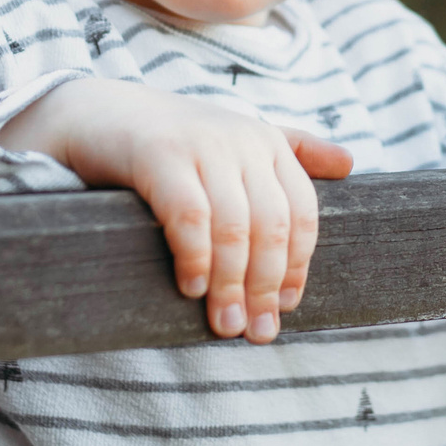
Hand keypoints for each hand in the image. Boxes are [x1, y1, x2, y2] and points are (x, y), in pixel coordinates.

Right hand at [0, 77, 353, 342]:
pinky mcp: (159, 154)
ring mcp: (202, 144)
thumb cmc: (171, 141)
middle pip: (272, 226)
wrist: (96, 112)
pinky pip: (189, 216)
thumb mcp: (235, 141)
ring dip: (233, 283)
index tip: (283, 307)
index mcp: (268, 141)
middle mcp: (242, 139)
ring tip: (224, 324)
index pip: (301, 213)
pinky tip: (191, 287)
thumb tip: (349, 164)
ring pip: (234, 226)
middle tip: (255, 332)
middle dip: (266, 285)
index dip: (296, 266)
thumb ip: (291, 151)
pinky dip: (196, 257)